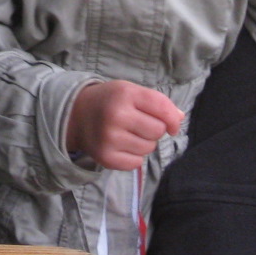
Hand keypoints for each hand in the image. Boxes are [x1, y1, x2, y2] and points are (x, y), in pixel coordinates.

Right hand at [65, 79, 182, 170]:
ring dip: (144, 143)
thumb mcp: (131, 91)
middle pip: (158, 131)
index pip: (162, 108)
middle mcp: (116, 115)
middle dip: (155, 130)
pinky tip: (122, 146)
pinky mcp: (106, 158)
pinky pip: (136, 163)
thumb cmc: (110, 101)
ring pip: (148, 148)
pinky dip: (134, 157)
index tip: (173, 124)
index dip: (173, 118)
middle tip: (139, 124)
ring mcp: (109, 138)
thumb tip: (179, 119)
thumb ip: (157, 102)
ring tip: (129, 134)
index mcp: (125, 94)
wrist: (76, 114)